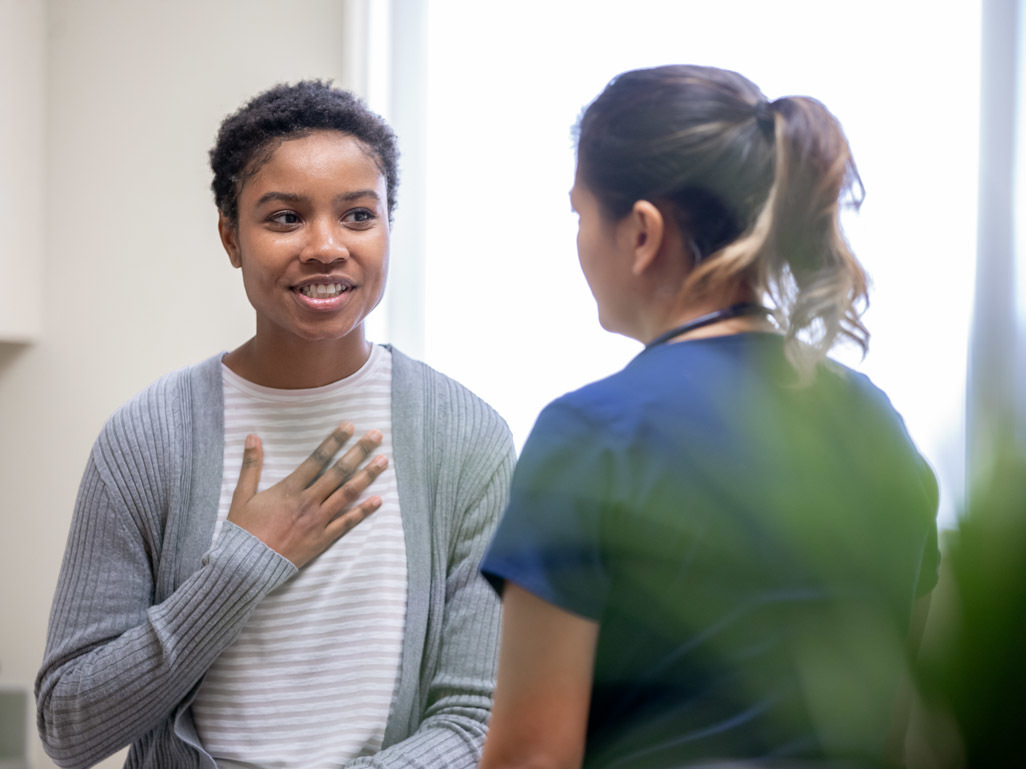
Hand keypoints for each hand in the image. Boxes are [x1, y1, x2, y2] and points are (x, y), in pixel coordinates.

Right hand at [227, 423, 387, 567]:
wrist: (245, 567)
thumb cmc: (243, 531)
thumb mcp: (242, 495)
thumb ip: (250, 465)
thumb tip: (252, 436)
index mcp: (290, 489)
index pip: (318, 458)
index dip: (335, 440)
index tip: (349, 426)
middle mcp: (308, 502)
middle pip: (339, 472)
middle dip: (359, 452)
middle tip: (376, 436)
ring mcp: (317, 521)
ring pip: (347, 494)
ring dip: (367, 476)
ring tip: (383, 461)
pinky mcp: (322, 539)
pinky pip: (347, 523)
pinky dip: (363, 511)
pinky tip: (378, 500)